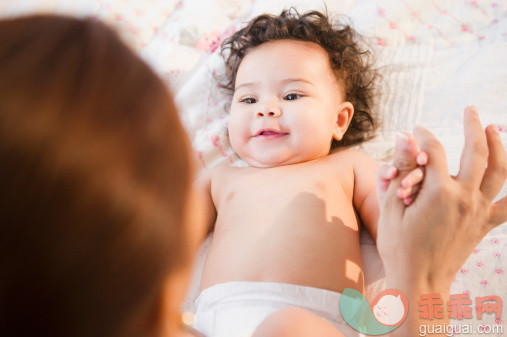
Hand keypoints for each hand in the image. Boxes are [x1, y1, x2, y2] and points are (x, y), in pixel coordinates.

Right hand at [378, 106, 506, 288]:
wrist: (420, 283)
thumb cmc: (399, 247)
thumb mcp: (391, 207)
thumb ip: (400, 169)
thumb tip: (403, 136)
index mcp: (438, 192)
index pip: (436, 150)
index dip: (425, 136)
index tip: (416, 131)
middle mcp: (464, 198)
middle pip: (476, 152)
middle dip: (473, 126)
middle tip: (470, 110)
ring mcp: (478, 212)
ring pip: (500, 172)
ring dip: (500, 147)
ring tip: (495, 129)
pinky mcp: (484, 226)